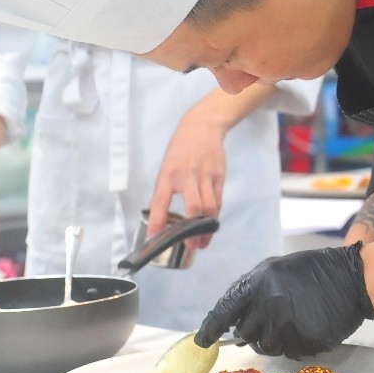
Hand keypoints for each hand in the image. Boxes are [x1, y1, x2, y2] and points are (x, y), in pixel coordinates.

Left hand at [147, 107, 229, 248]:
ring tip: (202, 241)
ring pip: (210, 207)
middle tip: (190, 245)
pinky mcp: (219, 176)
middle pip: (194, 208)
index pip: (160, 201)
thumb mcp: (166, 167)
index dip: (157, 222)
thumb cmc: (181, 149)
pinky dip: (214, 216)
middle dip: (193, 231)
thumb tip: (162, 217)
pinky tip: (210, 225)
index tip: (154, 238)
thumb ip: (166, 190)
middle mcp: (187, 176)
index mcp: (168, 174)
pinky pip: (218, 201)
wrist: (203, 127)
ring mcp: (206, 176)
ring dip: (207, 229)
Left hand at [196, 244, 373, 358]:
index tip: (202, 341)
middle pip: (245, 333)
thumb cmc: (314, 272)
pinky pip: (290, 352)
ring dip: (276, 339)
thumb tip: (230, 319)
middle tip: (274, 319)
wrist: (353, 276)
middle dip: (254, 330)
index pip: (224, 310)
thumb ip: (251, 292)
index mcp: (258, 282)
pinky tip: (308, 325)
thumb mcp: (276, 270)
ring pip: (266, 346)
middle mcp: (268, 304)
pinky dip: (295, 344)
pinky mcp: (304, 340)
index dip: (211, 327)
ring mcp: (287, 323)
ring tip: (294, 320)